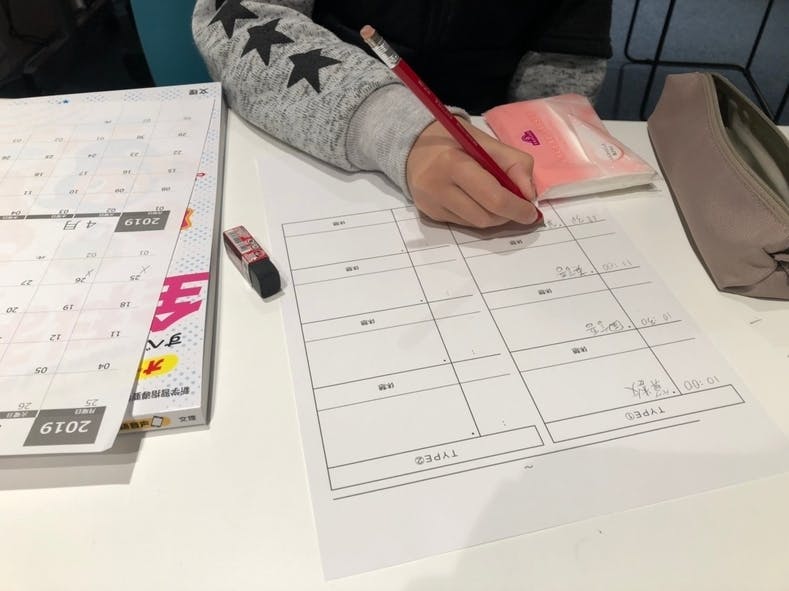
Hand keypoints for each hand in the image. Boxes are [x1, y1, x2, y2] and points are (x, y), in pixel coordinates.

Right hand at [406, 118, 539, 227]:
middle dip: (508, 215)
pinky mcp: (429, 214)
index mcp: (454, 163)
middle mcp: (438, 188)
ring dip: (494, 218)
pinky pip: (463, 223)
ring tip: (497, 201)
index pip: (493, 197)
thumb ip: (514, 163)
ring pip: (476, 224)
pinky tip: (477, 201)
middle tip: (519, 208)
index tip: (531, 211)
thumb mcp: (487, 142)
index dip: (517, 208)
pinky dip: (478, 216)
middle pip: (485, 217)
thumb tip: (529, 195)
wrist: (413, 146)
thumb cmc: (455, 141)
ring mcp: (431, 204)